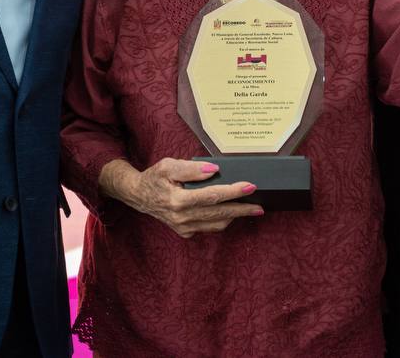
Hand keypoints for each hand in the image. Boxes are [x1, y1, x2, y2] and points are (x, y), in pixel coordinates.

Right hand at [104, 157, 262, 237]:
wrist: (139, 195)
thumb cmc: (155, 177)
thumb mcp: (169, 165)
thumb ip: (191, 168)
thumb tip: (214, 170)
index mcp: (177, 200)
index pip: (212, 196)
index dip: (233, 192)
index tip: (250, 187)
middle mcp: (181, 218)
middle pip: (219, 214)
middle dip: (242, 209)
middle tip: (260, 206)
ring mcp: (183, 228)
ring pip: (216, 224)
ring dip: (235, 217)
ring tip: (250, 208)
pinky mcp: (185, 232)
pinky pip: (209, 228)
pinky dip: (222, 221)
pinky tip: (231, 212)